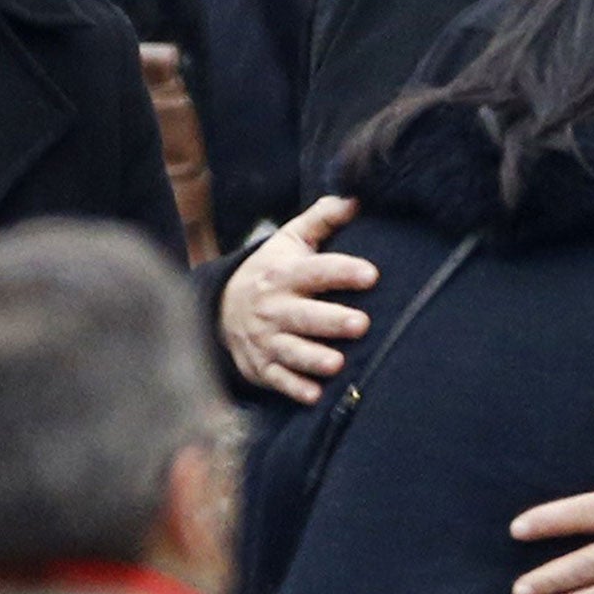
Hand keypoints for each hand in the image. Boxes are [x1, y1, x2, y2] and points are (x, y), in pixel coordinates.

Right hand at [219, 195, 377, 402]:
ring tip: (338, 364)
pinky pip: (278, 380)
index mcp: (284, 274)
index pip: (316, 271)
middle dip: (331, 320)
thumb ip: (322, 218)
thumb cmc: (273, 270)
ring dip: (313, 359)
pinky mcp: (262, 367)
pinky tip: (315, 396)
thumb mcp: (291, 239)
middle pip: (304, 315)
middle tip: (361, 324)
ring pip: (291, 351)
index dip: (342, 271)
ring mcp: (266, 339)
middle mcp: (273, 307)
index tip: (371, 274)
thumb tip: (357, 198)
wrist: (222, 306)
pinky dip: (295, 389)